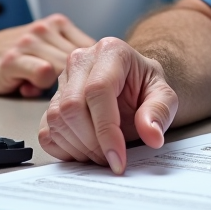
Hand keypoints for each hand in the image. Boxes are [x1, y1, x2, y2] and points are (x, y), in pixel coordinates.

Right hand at [0, 14, 94, 95]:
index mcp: (58, 25)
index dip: (96, 71)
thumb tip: (103, 75)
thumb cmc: (16, 56)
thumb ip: (71, 57)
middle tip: (73, 98)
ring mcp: (28, 42)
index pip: (92, 49)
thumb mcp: (48, 48)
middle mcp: (45, 30)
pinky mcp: (12, 59)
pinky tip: (29, 88)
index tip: (93, 87)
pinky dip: (40, 86)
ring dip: (58, 86)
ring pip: (64, 68)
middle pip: (81, 61)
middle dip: (80, 83)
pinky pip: (43, 74)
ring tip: (44, 90)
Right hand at [38, 37, 177, 172]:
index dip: (106, 129)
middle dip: (92, 142)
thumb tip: (152, 135)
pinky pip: (46, 132)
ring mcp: (62, 80)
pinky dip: (65, 149)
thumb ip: (160, 112)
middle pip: (72, 107)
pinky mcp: (50, 101)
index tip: (118, 158)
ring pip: (56, 120)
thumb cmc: (145, 87)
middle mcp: (80, 60)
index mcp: (110, 51)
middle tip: (111, 158)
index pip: (98, 90)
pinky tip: (86, 150)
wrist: (132, 84)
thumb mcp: (164, 96)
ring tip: (102, 153)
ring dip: (79, 148)